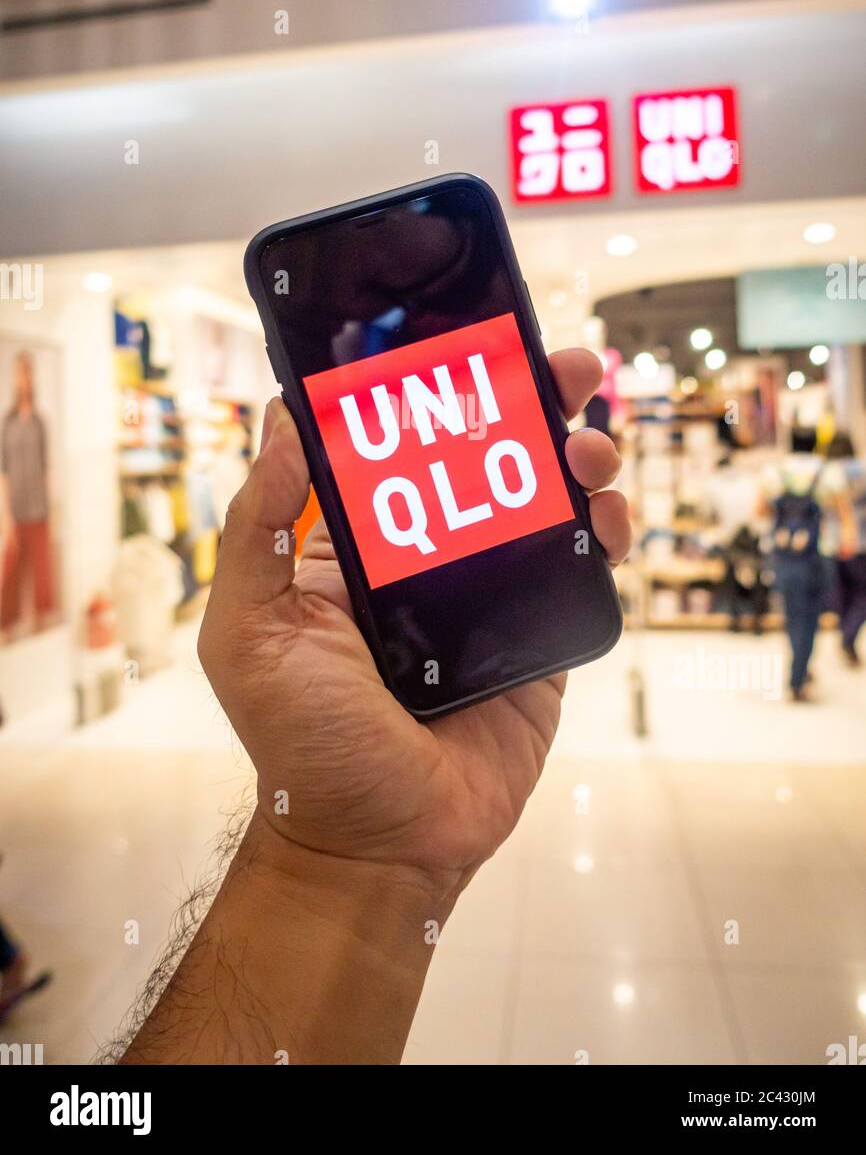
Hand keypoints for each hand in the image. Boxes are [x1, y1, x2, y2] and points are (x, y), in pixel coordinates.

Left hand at [198, 348, 629, 898]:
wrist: (378, 842)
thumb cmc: (301, 741)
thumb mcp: (250, 627)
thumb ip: (258, 528)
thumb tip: (278, 422)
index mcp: (357, 550)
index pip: (403, 450)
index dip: (437, 395)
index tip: (468, 344)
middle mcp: (427, 564)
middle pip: (487, 463)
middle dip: (528, 406)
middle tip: (563, 366)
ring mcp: (489, 600)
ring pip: (541, 507)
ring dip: (574, 458)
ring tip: (589, 441)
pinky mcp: (539, 641)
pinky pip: (578, 574)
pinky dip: (603, 535)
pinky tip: (606, 511)